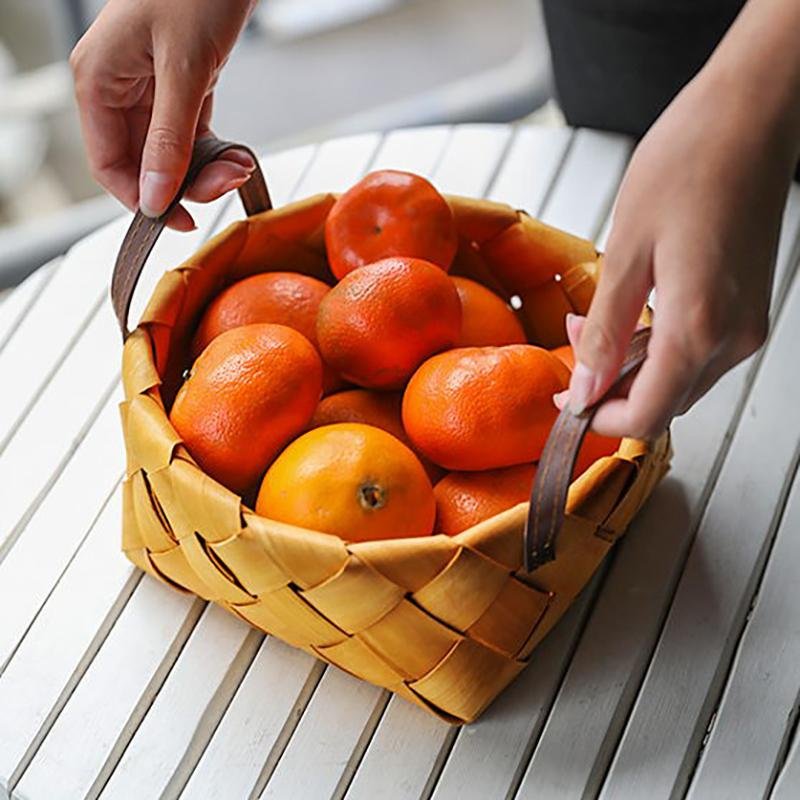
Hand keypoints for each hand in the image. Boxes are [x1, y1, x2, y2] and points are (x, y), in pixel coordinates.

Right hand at [70, 0, 254, 229]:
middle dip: (185, 182)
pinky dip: (215, 150)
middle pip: (143, 162)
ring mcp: (149, 88)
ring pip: (169, 153)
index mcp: (98, 80)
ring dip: (206, 169)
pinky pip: (191, 135)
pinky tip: (239, 157)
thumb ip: (168, 137)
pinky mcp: (180, 85)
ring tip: (240, 166)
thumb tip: (154, 196)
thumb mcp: (183, 69)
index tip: (178, 219)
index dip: (142, 199)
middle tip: (225, 185)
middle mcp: (117, 87)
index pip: (108, 163)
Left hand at [556, 63, 798, 438]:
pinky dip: (658, 351)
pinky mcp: (748, 309)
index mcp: (699, 327)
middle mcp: (733, 337)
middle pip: (664, 405)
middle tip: (572, 353)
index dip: (598, 420)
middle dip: (610, 393)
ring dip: (632, 371)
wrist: (751, 115)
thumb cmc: (689, 163)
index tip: (565, 402)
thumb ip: (605, 331)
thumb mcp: (626, 251)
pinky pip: (697, 355)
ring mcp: (747, 325)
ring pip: (680, 383)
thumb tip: (584, 388)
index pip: (645, 416)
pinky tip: (631, 316)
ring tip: (595, 324)